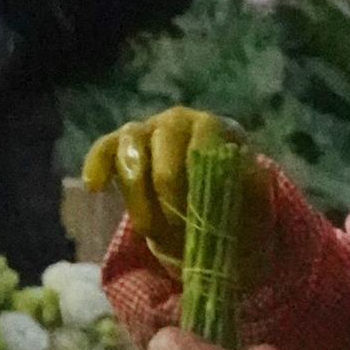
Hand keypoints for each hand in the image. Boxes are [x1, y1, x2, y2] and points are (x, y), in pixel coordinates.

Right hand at [81, 107, 274, 278]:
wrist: (207, 224)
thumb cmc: (233, 214)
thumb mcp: (254, 208)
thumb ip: (254, 191)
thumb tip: (246, 176)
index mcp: (218, 130)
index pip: (205, 139)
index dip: (198, 181)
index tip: (197, 218)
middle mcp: (182, 121)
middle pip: (166, 139)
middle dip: (168, 189)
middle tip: (175, 229)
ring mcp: (149, 131)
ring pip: (133, 141)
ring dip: (138, 190)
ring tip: (147, 229)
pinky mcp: (122, 147)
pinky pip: (106, 147)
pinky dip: (98, 164)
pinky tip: (95, 187)